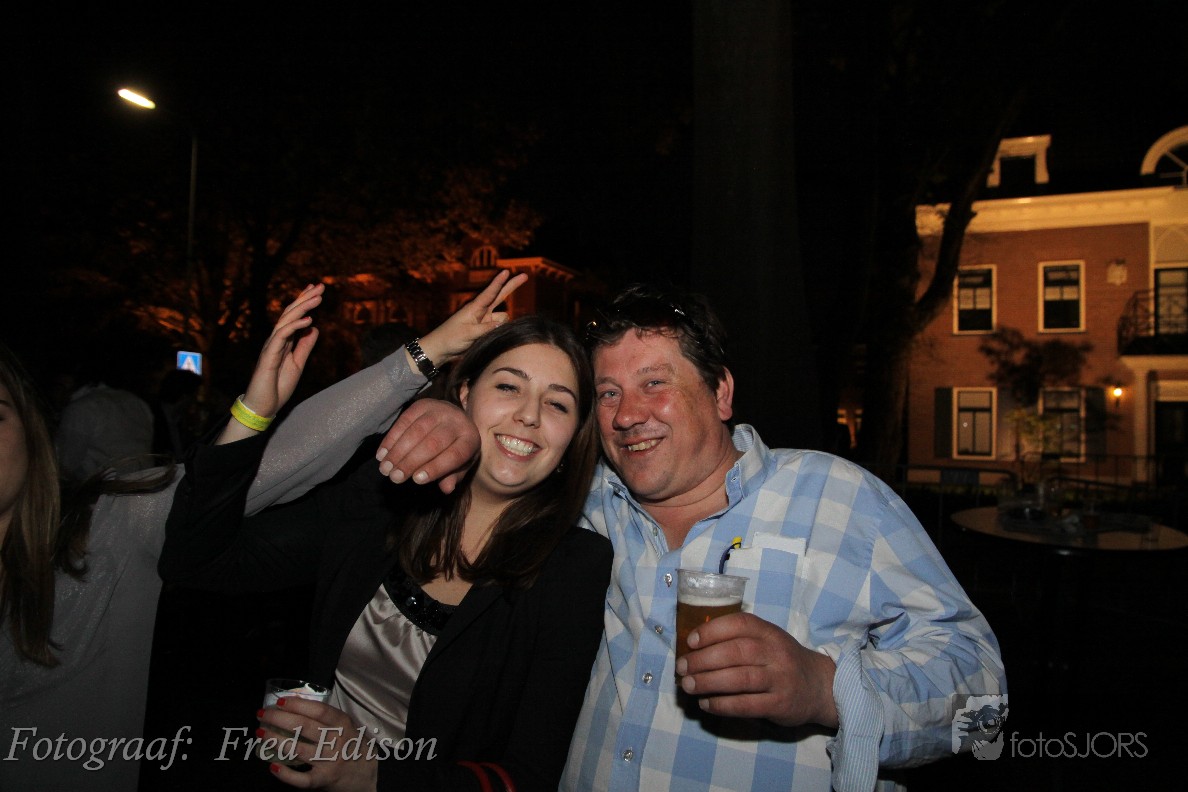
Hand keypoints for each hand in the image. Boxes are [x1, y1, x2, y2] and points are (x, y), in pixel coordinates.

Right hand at [218, 284, 321, 443]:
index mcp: (283, 342)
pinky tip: (309, 320)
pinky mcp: (269, 355)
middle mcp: (276, 340)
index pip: (294, 317)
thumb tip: (314, 328)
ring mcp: (271, 346)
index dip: (304, 302)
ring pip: (286, 321)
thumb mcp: (298, 364)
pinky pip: (282, 336)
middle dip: (305, 298)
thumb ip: (305, 346)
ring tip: (318, 298)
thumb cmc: (277, 387)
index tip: (316, 290)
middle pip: (290, 314)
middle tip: (320, 286)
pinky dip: (295, 327)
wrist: (264, 406)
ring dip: (303, 308)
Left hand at [259, 697, 375, 791]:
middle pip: (305, 727)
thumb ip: (327, 718)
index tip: (279, 701)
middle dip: (280, 719)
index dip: (297, 704)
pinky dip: (286, 774)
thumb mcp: (347, 727)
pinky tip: (273, 766)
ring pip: (299, 750)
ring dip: (277, 741)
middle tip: (262, 714)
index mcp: (343, 725)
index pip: (319, 710)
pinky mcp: (324, 780)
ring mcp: (330, 762)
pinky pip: (302, 779)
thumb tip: (295, 703)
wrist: (367, 777)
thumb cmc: (353, 747)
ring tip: (261, 734)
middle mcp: (337, 742)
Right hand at [376, 398, 479, 492]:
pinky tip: (382, 454)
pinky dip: (391, 439)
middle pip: (433, 443)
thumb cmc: (456, 447)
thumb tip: (446, 488)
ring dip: (397, 451)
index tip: (416, 480)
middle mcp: (457, 421)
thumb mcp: (461, 464)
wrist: (455, 418)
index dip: (435, 468)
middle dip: (411, 461)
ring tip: (385, 468)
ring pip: (416, 431)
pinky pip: (404, 421)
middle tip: (395, 477)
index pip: (455, 455)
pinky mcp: (422, 404)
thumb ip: (454, 476)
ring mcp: (439, 409)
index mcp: (470, 439)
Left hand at [412, 269, 526, 368]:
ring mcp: (484, 320)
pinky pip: (499, 327)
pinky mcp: (485, 329)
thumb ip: (485, 328)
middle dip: (512, 286)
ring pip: (503, 318)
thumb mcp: (467, 333)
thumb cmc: (450, 338)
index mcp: (474, 308)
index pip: (490, 293)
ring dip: (502, 325)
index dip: (499, 282)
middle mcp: (481, 311)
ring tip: (482, 336)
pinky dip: (499, 331)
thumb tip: (502, 323)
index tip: (506, 271)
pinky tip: (488, 339)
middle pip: (500, 295)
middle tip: (524, 276)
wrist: (441, 349)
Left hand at [675, 612, 838, 728]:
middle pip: (736, 652)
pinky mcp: (780, 704)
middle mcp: (776, 653)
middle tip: (682, 668)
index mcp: (770, 632)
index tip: (690, 641)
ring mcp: (779, 679)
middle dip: (703, 659)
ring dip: (708, 682)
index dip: (712, 631)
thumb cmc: (782, 660)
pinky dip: (722, 705)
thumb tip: (695, 645)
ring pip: (740, 679)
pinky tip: (706, 704)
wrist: (820, 686)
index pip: (739, 624)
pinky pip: (747, 705)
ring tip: (688, 685)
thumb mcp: (768, 640)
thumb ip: (740, 638)